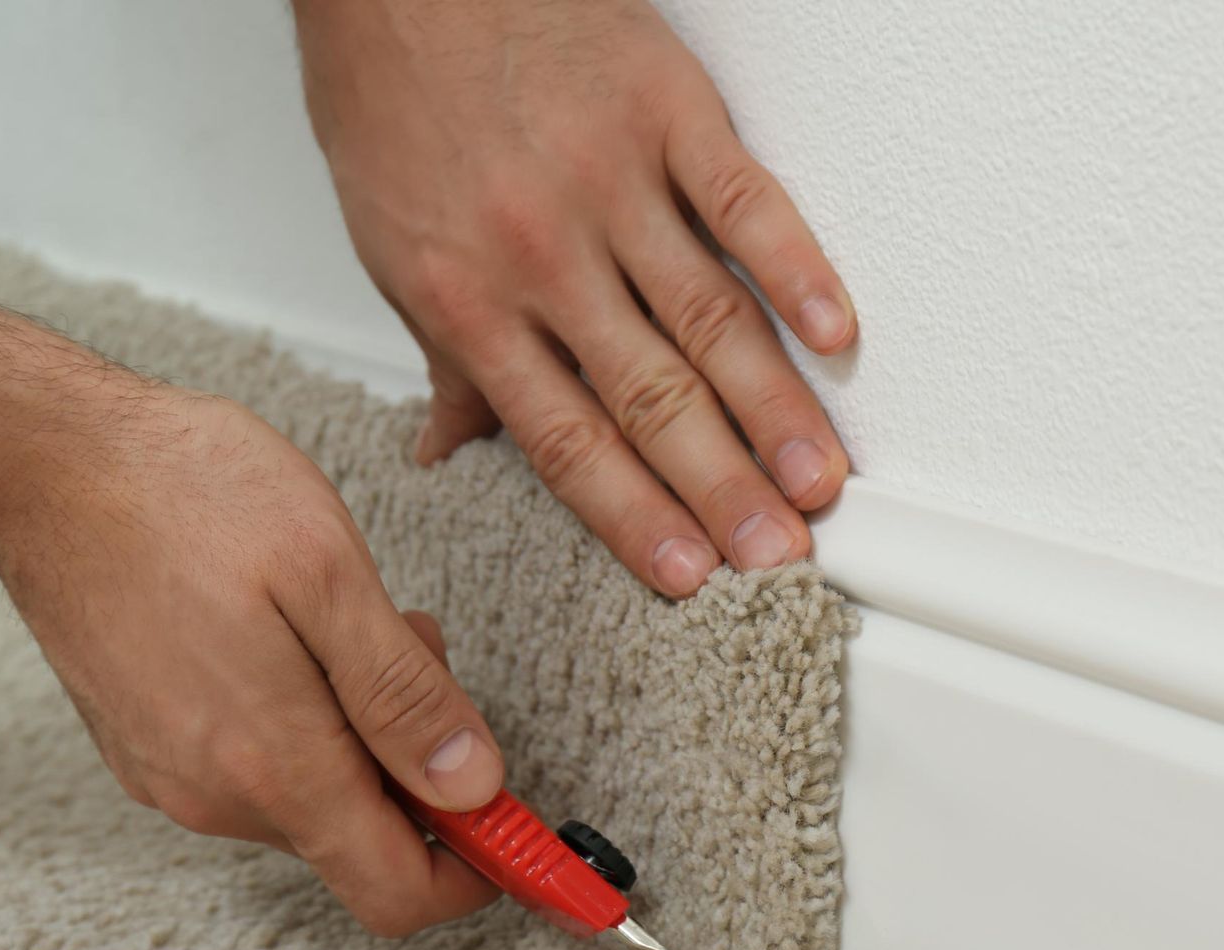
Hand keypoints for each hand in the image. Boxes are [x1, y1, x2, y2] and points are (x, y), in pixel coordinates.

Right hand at [0, 388, 505, 936]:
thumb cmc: (181, 494)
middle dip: (417, 768)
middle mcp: (215, 795)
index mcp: (274, 765)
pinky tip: (286, 632)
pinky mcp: (143, 746)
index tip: (521, 824)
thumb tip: (473, 787)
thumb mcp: (326, 574)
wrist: (41, 463)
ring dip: (357, 735)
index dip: (479, 869)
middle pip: (359, 841)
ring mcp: (170, 775)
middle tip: (417, 649)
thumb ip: (402, 695)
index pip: (398, 891)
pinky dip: (299, 723)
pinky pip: (253, 767)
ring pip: (308, 798)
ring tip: (345, 619)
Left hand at [295, 0, 855, 596]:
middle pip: (648, 396)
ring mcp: (608, 181)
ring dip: (770, 407)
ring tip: (818, 478)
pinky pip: (742, 199)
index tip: (686, 573)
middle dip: (719, 490)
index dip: (633, 516)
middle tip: (777, 553)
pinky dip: (794, 266)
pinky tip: (833, 331)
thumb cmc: (393, 102)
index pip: (565, 440)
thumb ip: (441, 355)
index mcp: (468, 301)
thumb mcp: (390, 249)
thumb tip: (447, 447)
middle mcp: (540, 254)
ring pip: (705, 316)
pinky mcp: (663, 109)